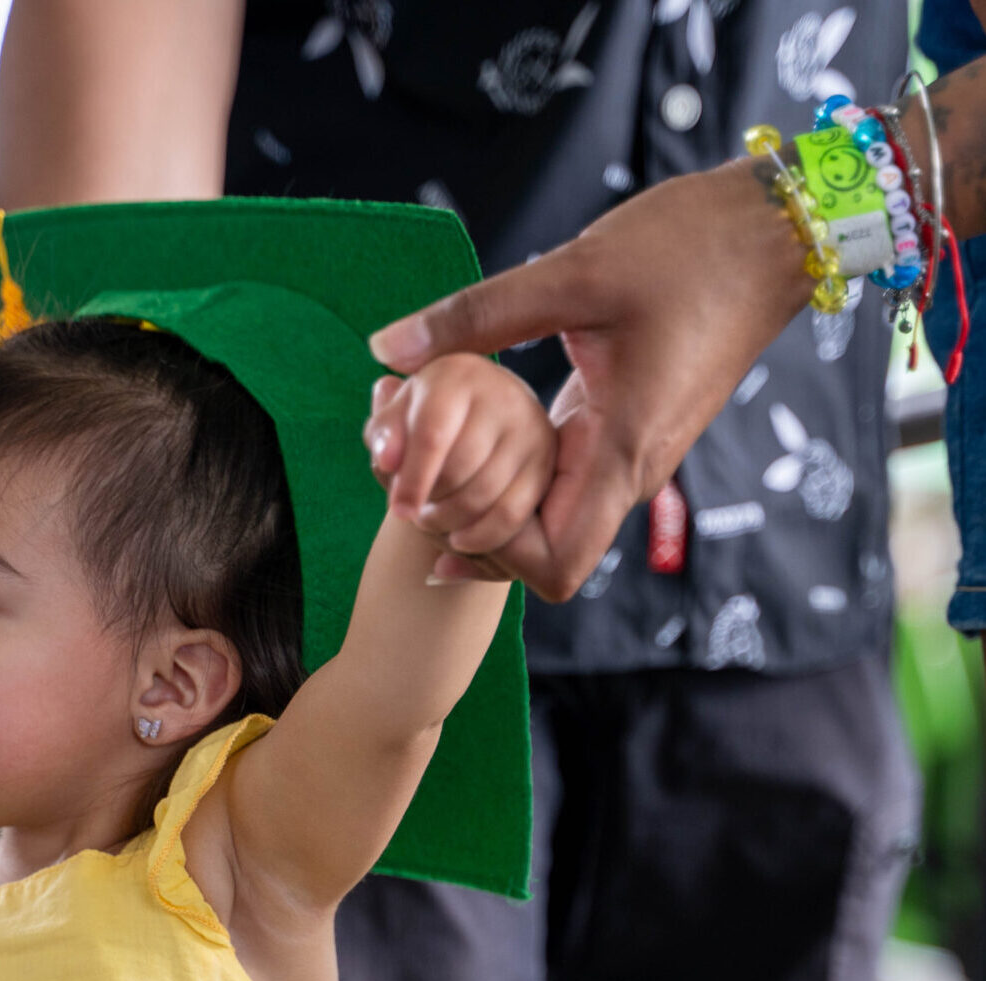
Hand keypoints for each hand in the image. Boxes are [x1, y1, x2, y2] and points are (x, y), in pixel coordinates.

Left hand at [364, 354, 555, 573]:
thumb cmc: (424, 422)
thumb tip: (386, 459)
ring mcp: (531, 427)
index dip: (412, 480)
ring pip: (484, 496)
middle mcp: (503, 393)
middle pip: (458, 471)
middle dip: (430, 502)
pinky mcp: (546, 460)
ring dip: (450, 522)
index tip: (398, 512)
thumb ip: (383, 435)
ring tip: (432, 521)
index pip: (432, 435)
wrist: (478, 418)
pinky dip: (480, 536)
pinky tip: (459, 539)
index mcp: (457, 374)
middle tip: (415, 513)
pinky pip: (510, 514)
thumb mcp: (396, 420)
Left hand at [368, 157, 814, 600]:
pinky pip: (562, 479)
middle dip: (473, 534)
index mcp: (619, 453)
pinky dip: (514, 470)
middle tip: (410, 484)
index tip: (435, 506)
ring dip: (488, 502)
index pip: (552, 567)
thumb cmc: (693, 247)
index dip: (489, 558)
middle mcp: (628, 471)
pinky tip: (471, 433)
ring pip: (550, 519)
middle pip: (541, 556)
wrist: (778, 229)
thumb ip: (476, 317)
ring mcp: (630, 454)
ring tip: (428, 458)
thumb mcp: (573, 273)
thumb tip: (385, 349)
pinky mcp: (626, 429)